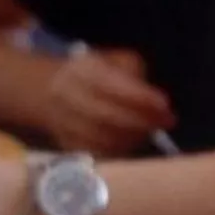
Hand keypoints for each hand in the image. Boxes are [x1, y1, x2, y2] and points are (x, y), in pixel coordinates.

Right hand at [41, 49, 175, 156]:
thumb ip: (134, 75)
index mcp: (83, 70)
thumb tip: (154, 101)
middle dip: (142, 121)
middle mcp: (69, 95)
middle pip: (108, 115)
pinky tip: (132, 143)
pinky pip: (96, 153)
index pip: (113, 85)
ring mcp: (64, 122)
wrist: (48, 91)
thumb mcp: (115, 61)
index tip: (165, 105)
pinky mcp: (66, 143)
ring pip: (103, 137)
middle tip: (167, 122)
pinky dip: (118, 150)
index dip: (141, 97)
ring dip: (133, 137)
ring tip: (150, 131)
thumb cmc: (93, 74)